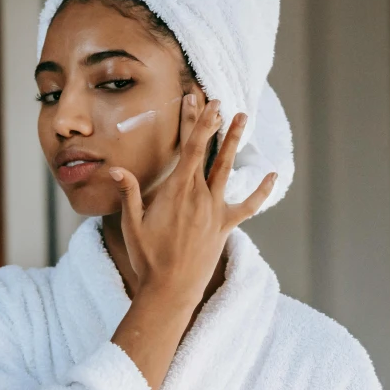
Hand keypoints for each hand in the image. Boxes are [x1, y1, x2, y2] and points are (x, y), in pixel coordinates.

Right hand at [108, 95, 276, 306]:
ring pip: (228, 169)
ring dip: (234, 142)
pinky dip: (261, 190)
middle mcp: (200, 195)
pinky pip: (249, 205)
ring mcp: (215, 210)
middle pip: (207, 152)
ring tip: (242, 118)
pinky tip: (272, 174)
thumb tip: (116, 169)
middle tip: (219, 100)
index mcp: (177, 191)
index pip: (189, 148)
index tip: (203, 102)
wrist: (171, 289)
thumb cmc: (148, 258)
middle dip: (212, 124)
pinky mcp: (225, 225)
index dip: (197, 123)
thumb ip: (128, 194)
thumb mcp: (131, 224)